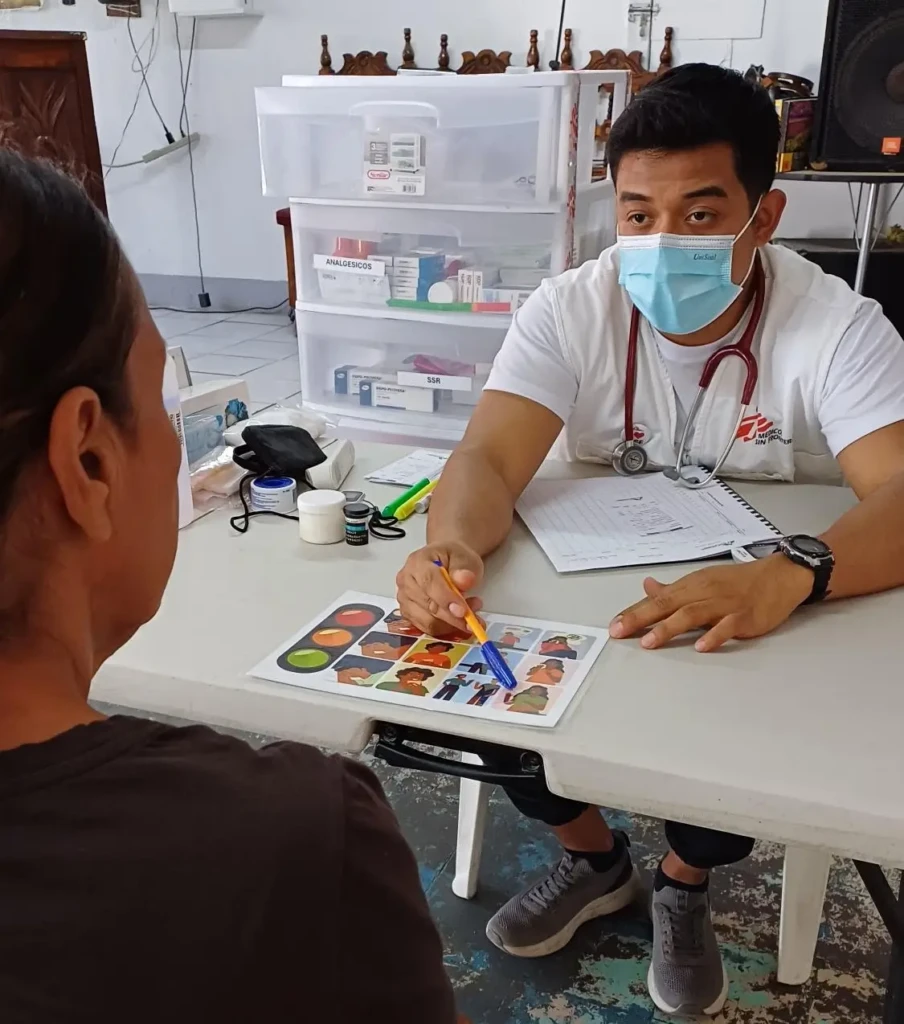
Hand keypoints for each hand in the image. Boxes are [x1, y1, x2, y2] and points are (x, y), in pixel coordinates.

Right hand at [396, 540, 484, 636]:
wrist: (446, 561)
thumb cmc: (453, 557)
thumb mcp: (464, 558)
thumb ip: (463, 570)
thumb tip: (464, 581)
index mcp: (417, 562)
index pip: (429, 583)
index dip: (446, 599)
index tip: (463, 611)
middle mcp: (406, 581)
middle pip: (429, 606)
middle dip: (455, 616)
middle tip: (475, 617)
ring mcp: (405, 599)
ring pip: (428, 622)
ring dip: (453, 623)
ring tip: (471, 612)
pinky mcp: (409, 614)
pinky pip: (428, 628)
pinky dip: (447, 628)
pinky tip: (459, 619)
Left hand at [609, 554, 813, 651]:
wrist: (779, 576)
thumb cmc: (738, 581)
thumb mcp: (702, 581)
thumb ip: (674, 590)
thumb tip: (647, 587)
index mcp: (692, 586)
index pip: (657, 600)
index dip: (634, 612)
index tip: (614, 625)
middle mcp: (704, 593)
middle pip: (668, 605)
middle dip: (641, 619)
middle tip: (620, 632)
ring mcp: (724, 605)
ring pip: (692, 615)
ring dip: (669, 628)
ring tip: (649, 642)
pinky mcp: (745, 617)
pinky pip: (728, 626)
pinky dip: (714, 636)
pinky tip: (701, 646)